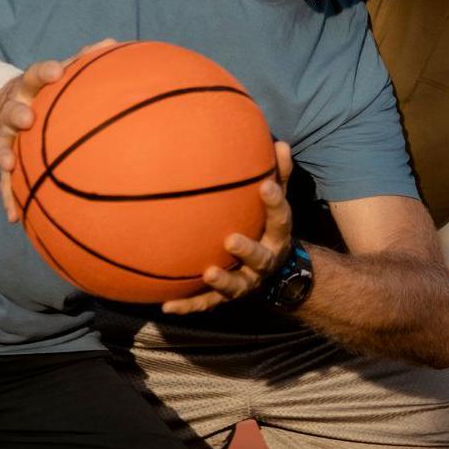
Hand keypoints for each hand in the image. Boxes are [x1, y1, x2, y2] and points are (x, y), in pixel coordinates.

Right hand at [0, 39, 117, 222]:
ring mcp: (6, 135)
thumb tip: (114, 43)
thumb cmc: (46, 89)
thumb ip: (84, 60)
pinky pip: (5, 181)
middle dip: (17, 113)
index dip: (45, 72)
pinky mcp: (5, 159)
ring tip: (8, 164)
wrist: (7, 103)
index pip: (36, 74)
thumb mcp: (60, 73)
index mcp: (30, 86)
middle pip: (12, 109)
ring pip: (2, 143)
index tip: (57, 72)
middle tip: (27, 118)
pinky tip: (14, 217)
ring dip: (4, 153)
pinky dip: (8, 198)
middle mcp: (14, 108)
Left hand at [161, 142, 294, 314]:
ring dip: (222, 281)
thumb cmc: (266, 226)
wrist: (275, 274)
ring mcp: (246, 282)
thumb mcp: (276, 202)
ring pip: (236, 286)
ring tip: (208, 273)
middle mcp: (265, 262)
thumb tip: (280, 142)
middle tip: (231, 239)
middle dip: (247, 250)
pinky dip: (187, 305)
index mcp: (278, 236)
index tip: (266, 185)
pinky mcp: (226, 298)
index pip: (281, 218)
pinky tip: (166, 306)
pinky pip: (206, 303)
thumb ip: (279, 176)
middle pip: (260, 258)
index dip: (275, 202)